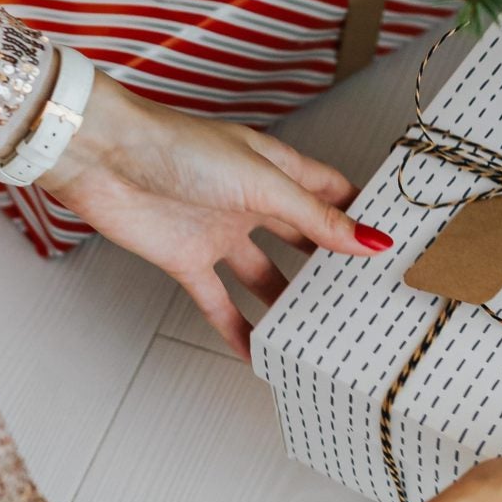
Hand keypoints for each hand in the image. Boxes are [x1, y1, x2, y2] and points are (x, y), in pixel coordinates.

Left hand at [37, 72, 389, 354]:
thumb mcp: (262, 183)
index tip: (395, 244)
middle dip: (330, 266)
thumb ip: (314, 217)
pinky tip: (257, 353)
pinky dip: (237, 327)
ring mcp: (219, 232)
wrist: (106, 159)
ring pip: (264, 275)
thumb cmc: (179, 148)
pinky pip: (218, 301)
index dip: (360, 216)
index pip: (331, 193)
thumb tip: (370, 240)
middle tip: (365, 298)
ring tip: (320, 333)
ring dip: (287, 302)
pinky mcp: (186, 259)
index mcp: (275, 170)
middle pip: (301, 239)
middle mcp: (251, 202)